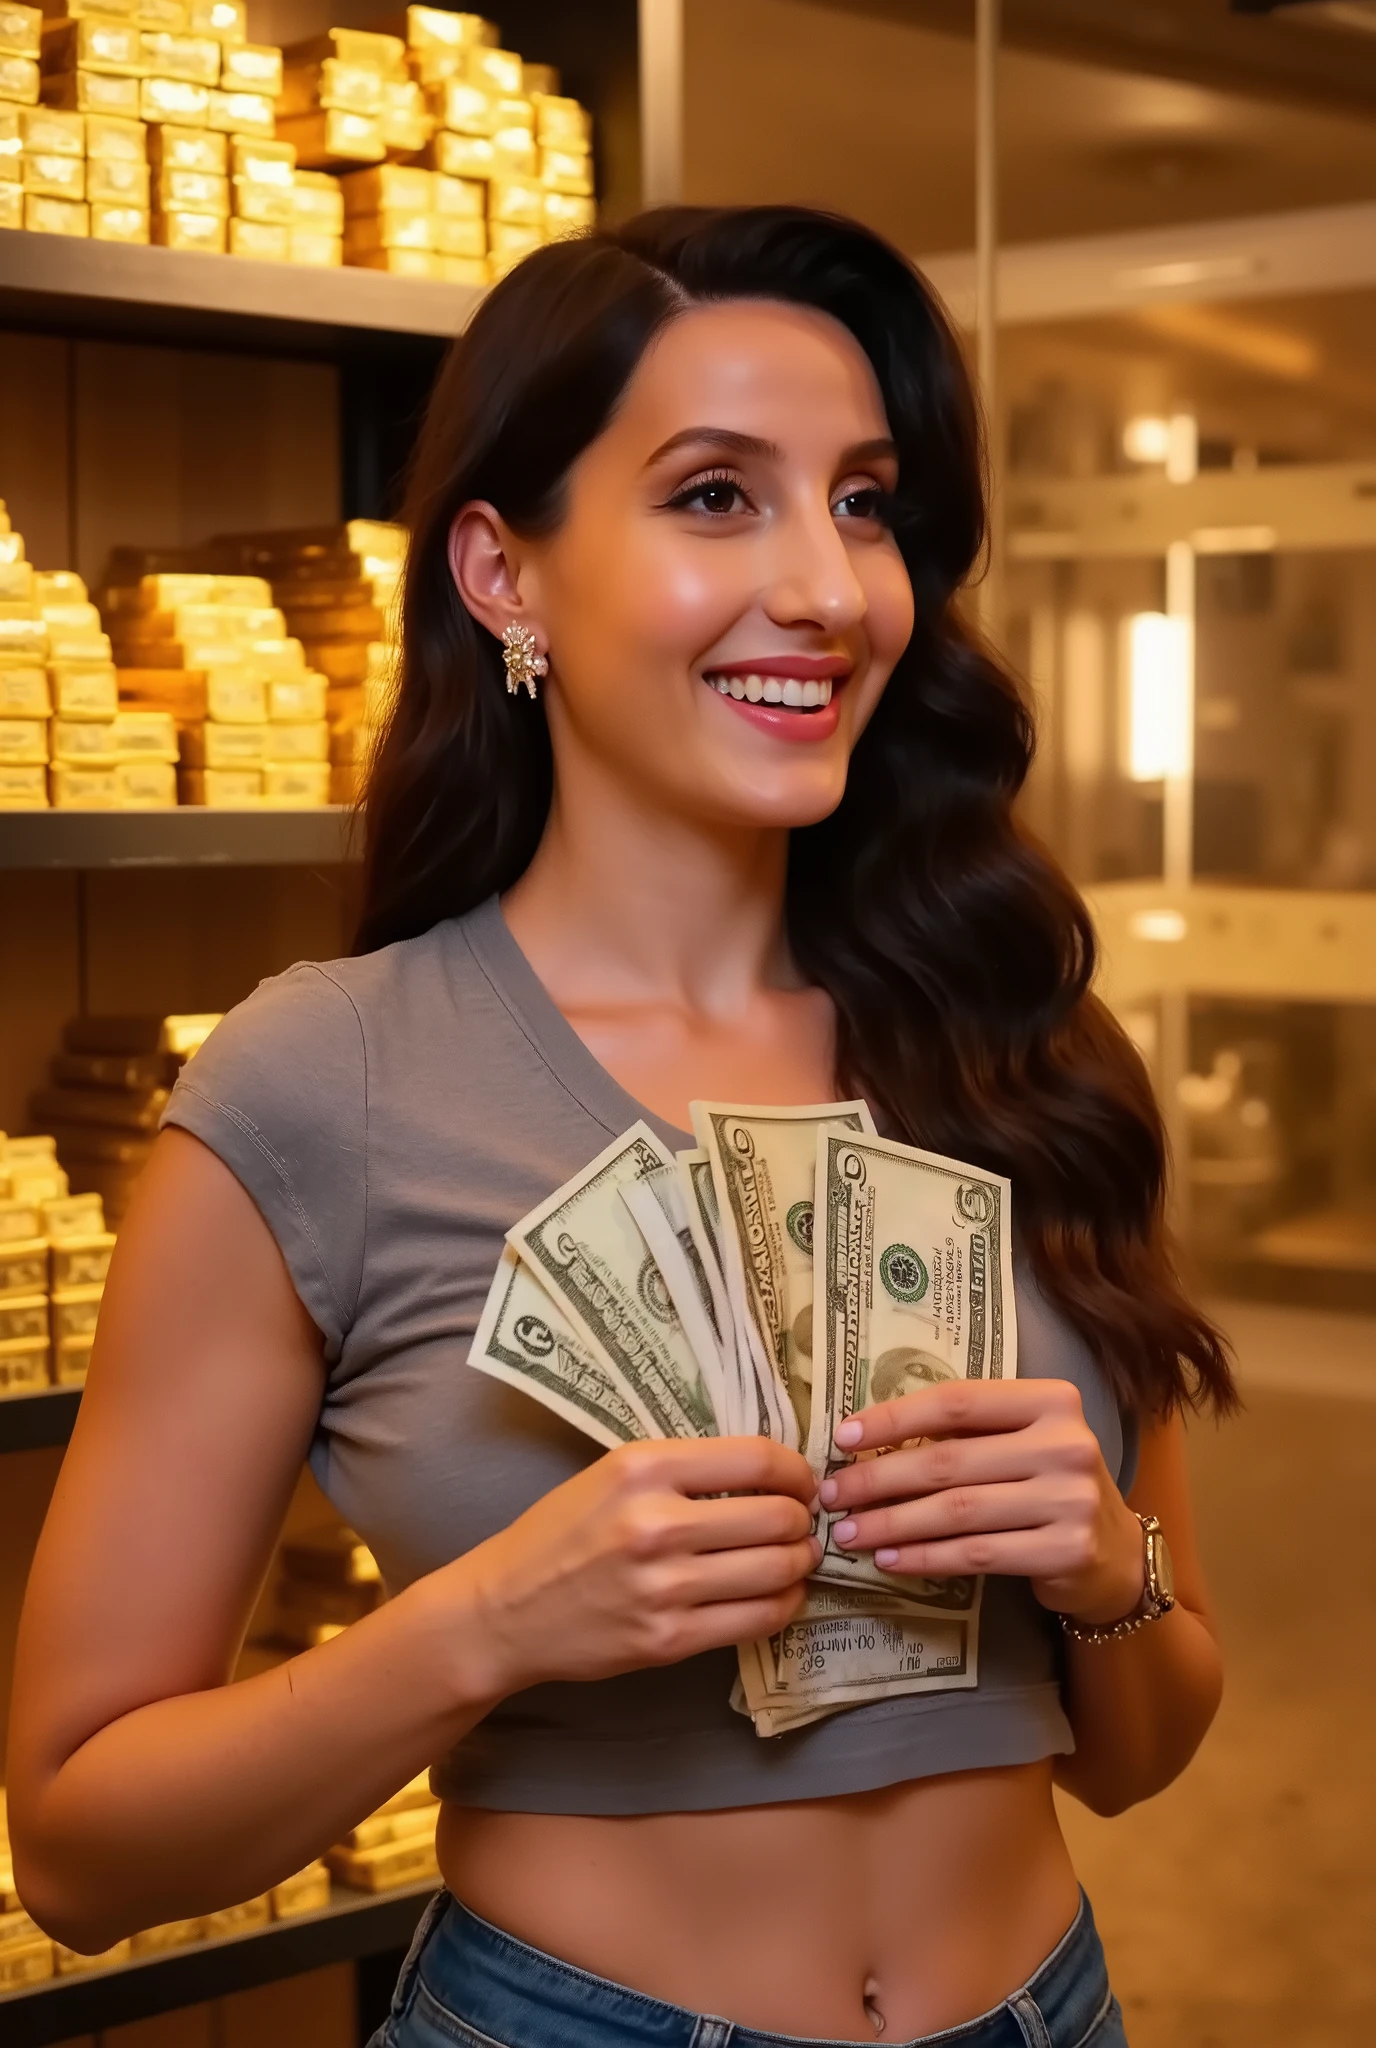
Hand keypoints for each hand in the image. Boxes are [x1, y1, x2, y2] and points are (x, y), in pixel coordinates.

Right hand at [459, 1437, 820, 1697]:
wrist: (505, 1609)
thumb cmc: (560, 1532)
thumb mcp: (612, 1474)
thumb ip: (683, 1469)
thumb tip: (768, 1473)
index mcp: (643, 1468)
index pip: (756, 1460)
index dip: (796, 1471)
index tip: (802, 1482)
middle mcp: (657, 1524)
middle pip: (776, 1517)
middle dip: (802, 1520)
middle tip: (802, 1523)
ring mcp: (664, 1587)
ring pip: (776, 1570)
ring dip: (799, 1563)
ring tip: (795, 1558)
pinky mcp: (668, 1639)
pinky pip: (757, 1619)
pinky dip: (783, 1604)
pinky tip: (778, 1594)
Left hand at [818, 1380, 1144, 1624]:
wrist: (1114, 1553)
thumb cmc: (1046, 1485)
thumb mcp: (1020, 1442)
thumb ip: (966, 1433)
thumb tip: (866, 1439)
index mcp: (1051, 1400)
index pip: (958, 1402)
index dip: (895, 1418)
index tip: (843, 1437)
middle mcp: (1067, 1444)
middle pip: (950, 1460)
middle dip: (879, 1479)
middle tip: (832, 1495)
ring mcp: (1071, 1499)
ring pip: (957, 1511)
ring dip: (892, 1523)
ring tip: (849, 1533)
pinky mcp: (1067, 1551)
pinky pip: (977, 1554)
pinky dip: (926, 1557)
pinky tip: (890, 1559)